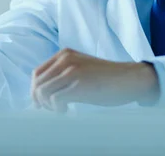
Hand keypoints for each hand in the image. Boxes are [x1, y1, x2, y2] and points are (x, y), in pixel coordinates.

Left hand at [31, 48, 159, 112]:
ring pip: (43, 92)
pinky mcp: (78, 84)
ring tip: (61, 110)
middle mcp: (65, 59)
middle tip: (53, 109)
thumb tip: (42, 93)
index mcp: (64, 54)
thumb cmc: (106, 78)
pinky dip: (57, 109)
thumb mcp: (81, 67)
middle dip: (40, 100)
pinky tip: (67, 110)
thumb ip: (64, 73)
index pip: (37, 73)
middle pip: (38, 83)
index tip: (41, 103)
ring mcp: (71, 71)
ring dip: (49, 106)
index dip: (35, 90)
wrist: (130, 79)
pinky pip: (54, 100)